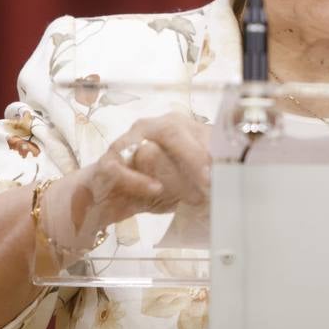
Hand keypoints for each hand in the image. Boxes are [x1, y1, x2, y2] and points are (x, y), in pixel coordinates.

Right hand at [42, 113, 211, 249]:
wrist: (97, 201)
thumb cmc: (143, 190)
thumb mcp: (178, 189)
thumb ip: (198, 183)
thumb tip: (228, 186)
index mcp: (171, 131)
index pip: (196, 130)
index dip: (216, 149)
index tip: (232, 171)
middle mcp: (148, 130)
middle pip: (174, 127)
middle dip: (198, 153)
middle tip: (214, 179)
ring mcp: (126, 143)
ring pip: (151, 141)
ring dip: (177, 166)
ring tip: (197, 188)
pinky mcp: (106, 163)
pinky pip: (121, 165)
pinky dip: (140, 178)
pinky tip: (156, 189)